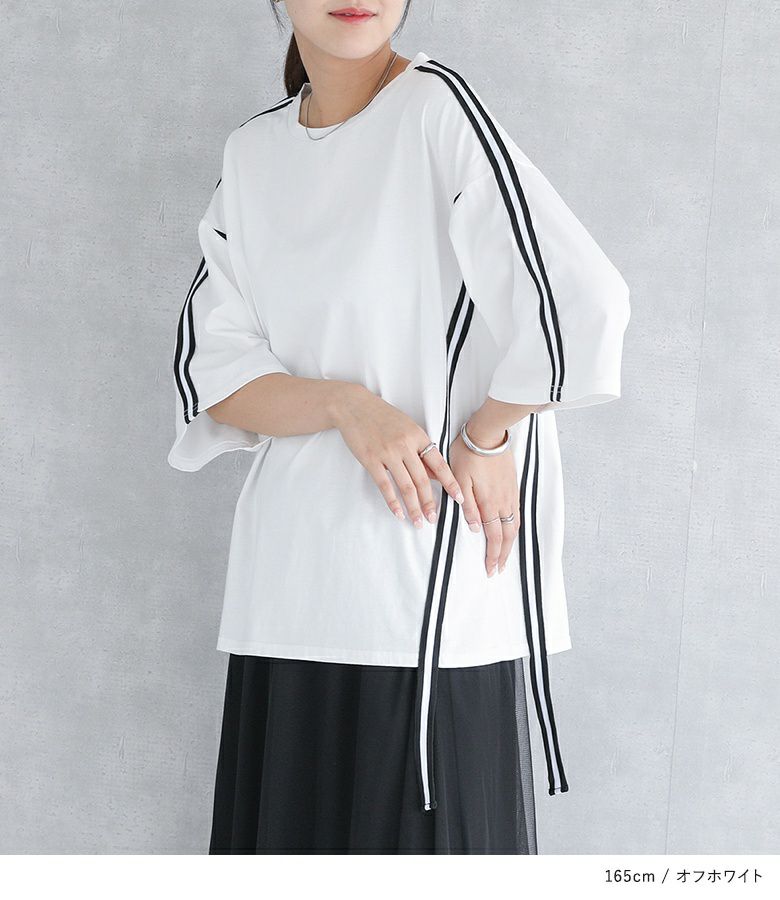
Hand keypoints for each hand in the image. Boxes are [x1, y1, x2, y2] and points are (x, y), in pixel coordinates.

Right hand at [333, 385, 464, 526]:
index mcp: (417, 436)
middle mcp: (404, 445)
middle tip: (433, 518)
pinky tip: (398, 513)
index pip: (439, 464)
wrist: (353, 406)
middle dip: (429, 502)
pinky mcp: (370, 460)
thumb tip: (434, 473)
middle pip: (422, 480)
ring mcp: (387, 453)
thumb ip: (420, 449)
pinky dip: (392, 502)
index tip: (459, 498)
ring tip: (418, 521)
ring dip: (413, 507)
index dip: (450, 483)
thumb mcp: (407, 427)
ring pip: (405, 486)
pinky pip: (384, 485)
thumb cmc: (382, 416)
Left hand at [449, 425, 519, 576]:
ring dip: (511, 544)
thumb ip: (468, 506)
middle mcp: (504, 501)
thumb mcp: (460, 480)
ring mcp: (510, 493)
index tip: (490, 570)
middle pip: (507, 536)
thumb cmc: (468, 454)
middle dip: (503, 556)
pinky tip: (511, 530)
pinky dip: (515, 528)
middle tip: (499, 570)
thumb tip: (474, 528)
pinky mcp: (513, 485)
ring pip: (514, 525)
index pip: (494, 537)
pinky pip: (517, 513)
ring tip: (506, 556)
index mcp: (489, 502)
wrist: (487, 433)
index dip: (493, 555)